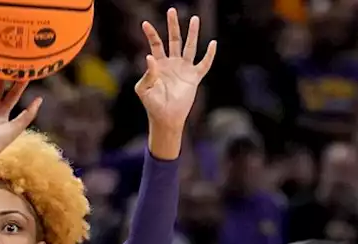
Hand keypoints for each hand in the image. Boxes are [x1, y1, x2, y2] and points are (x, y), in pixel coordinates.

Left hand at [134, 8, 216, 132]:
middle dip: (173, 25)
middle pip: (174, 40)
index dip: (151, 34)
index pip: (155, 45)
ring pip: (190, 47)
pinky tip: (213, 43)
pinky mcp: (194, 78)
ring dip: (192, 33)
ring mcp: (184, 69)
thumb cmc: (152, 105)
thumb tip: (150, 56)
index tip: (145, 23)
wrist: (166, 118)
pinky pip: (204, 64)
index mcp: (159, 64)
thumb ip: (147, 73)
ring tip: (194, 18)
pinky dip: (209, 55)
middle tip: (171, 10)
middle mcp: (172, 63)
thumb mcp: (144, 89)